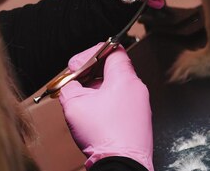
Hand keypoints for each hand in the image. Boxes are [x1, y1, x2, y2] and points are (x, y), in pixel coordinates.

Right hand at [59, 44, 153, 170]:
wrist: (122, 164)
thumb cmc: (104, 135)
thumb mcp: (75, 105)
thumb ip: (70, 87)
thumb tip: (70, 84)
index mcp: (125, 77)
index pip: (112, 50)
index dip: (91, 53)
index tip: (76, 65)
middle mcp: (137, 88)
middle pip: (113, 69)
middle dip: (90, 73)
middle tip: (74, 82)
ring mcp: (140, 104)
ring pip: (116, 87)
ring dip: (97, 89)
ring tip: (81, 100)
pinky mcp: (138, 120)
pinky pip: (121, 103)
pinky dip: (106, 103)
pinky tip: (93, 115)